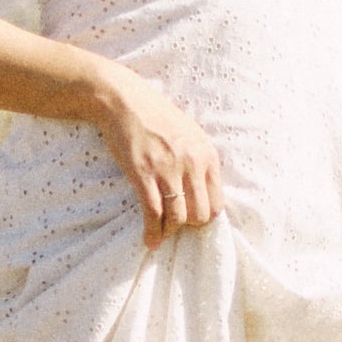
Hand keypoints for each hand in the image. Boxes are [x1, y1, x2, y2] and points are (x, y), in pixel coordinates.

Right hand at [92, 64, 225, 248]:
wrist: (125, 101)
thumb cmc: (155, 117)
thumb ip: (198, 160)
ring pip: (179, 218)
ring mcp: (168, 169)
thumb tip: (200, 192)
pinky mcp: (144, 174)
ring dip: (169, 232)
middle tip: (174, 226)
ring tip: (160, 234)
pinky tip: (148, 240)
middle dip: (187, 226)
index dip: (204, 216)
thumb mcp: (189, 134)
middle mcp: (192, 163)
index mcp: (207, 154)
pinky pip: (154, 213)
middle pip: (200, 214)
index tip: (190, 219)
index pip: (217, 202)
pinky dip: (152, 232)